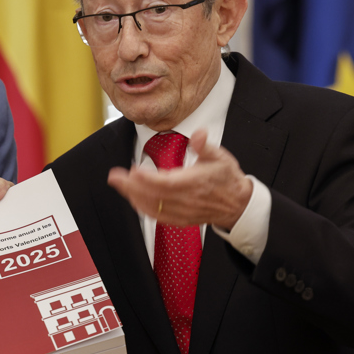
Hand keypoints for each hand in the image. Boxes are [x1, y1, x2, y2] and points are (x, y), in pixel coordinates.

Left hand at [107, 129, 252, 230]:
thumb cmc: (227, 179)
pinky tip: (133, 198)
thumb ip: (206, 145)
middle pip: (154, 196)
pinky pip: (157, 216)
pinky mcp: (180, 219)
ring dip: (133, 196)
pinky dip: (143, 208)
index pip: (167, 183)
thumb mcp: (220, 157)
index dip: (148, 179)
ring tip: (119, 184)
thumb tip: (198, 134)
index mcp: (196, 183)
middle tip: (115, 176)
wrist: (238, 204)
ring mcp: (183, 212)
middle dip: (131, 186)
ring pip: (153, 207)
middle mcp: (187, 200)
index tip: (134, 170)